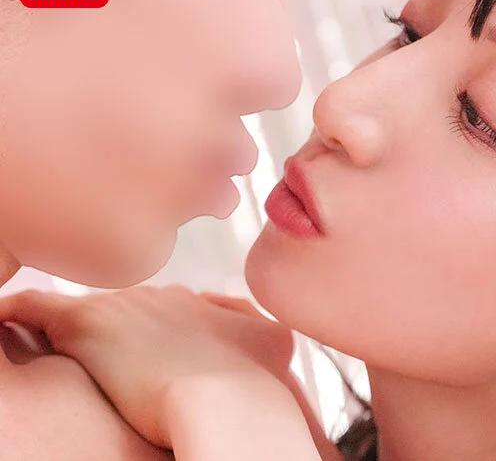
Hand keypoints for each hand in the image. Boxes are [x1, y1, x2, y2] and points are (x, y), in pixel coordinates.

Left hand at [0, 286, 296, 448]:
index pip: (171, 309)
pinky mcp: (85, 323)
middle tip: (115, 357)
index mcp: (201, 302)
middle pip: (131, 306)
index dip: (158, 332)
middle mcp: (163, 294)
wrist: (228, 401)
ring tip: (61, 342)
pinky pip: (37, 308)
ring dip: (83, 327)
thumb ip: (251, 320)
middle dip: (124, 327)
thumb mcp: (270, 342)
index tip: (150, 354)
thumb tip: (233, 307)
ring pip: (91, 309)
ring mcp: (125, 305)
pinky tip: (7, 319)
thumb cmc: (254, 386)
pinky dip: (23, 313)